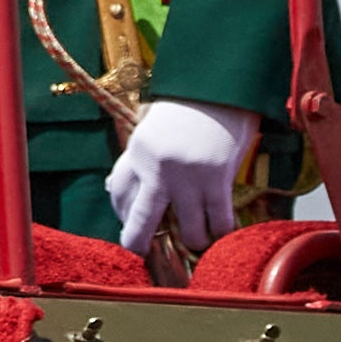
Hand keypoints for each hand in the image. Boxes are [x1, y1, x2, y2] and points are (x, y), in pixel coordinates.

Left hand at [108, 97, 256, 255]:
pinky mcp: (217, 178)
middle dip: (137, 241)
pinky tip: (222, 233)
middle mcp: (158, 166)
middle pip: (141, 217)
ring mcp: (188, 175)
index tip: (129, 223)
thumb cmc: (187, 109)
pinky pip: (219, 218)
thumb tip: (119, 190)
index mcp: (138, 151)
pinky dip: (221, 230)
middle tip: (140, 253)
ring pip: (188, 227)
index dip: (123, 213)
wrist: (218, 88)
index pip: (119, 192)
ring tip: (197, 240)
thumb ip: (140, 160)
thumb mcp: (151, 130)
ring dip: (193, 239)